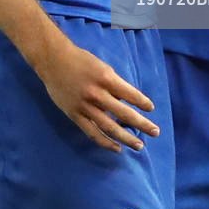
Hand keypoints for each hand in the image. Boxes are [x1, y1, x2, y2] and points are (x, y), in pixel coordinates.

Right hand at [34, 40, 159, 152]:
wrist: (53, 60)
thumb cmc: (80, 60)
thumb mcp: (102, 67)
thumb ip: (114, 84)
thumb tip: (126, 102)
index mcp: (106, 78)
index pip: (130, 94)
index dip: (143, 102)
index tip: (151, 109)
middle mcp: (97, 94)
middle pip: (124, 114)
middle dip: (142, 124)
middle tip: (155, 132)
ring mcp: (85, 106)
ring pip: (110, 127)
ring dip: (126, 138)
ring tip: (139, 146)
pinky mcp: (74, 115)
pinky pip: (92, 132)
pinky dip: (105, 142)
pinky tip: (117, 148)